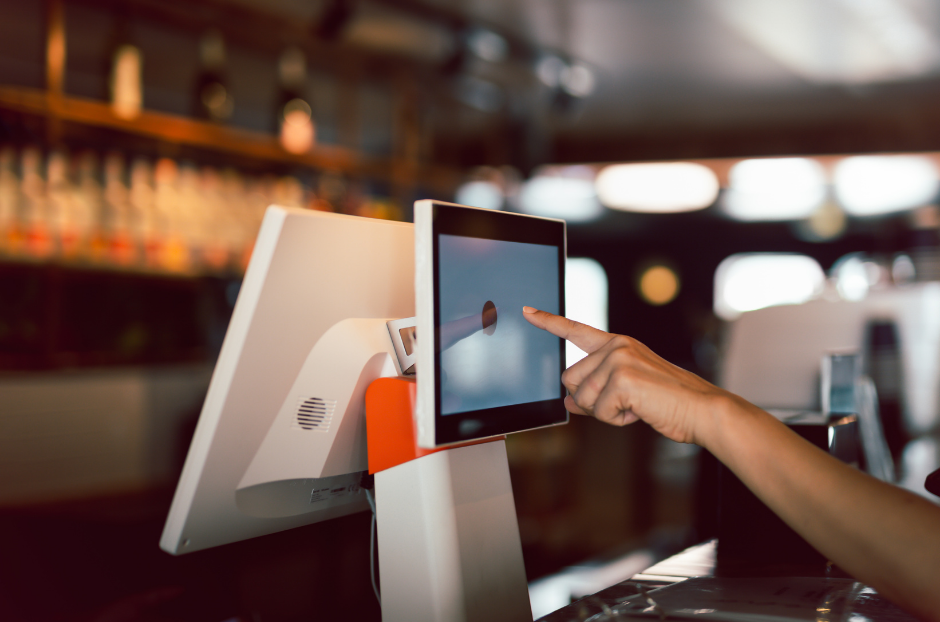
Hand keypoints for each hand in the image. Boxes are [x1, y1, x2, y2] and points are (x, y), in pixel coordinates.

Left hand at [523, 306, 731, 444]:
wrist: (702, 409)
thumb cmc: (669, 402)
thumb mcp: (626, 393)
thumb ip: (595, 392)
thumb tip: (568, 401)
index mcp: (618, 344)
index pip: (576, 330)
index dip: (549, 322)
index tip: (527, 311)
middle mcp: (616, 346)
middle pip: (571, 380)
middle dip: (591, 400)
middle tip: (625, 403)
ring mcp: (619, 360)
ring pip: (584, 397)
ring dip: (607, 412)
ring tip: (637, 406)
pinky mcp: (623, 379)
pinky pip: (600, 411)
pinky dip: (618, 419)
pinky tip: (641, 411)